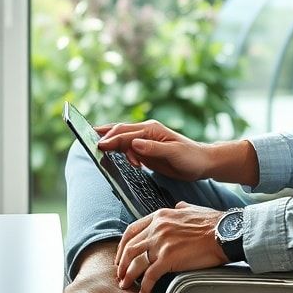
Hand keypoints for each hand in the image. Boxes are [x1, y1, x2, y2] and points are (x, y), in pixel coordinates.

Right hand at [96, 120, 213, 180]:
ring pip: (122, 139)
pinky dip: (118, 151)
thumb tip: (134, 143)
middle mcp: (146, 132)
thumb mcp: (174, 153)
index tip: (99, 146)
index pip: (126, 134)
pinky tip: (111, 154)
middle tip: (90, 144)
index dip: (112, 139)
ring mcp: (145, 141)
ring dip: (111, 145)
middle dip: (105, 137)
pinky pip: (127, 149)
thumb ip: (153, 148)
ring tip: (98, 150)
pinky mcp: (145, 151)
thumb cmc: (191, 157)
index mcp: (151, 129)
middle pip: (120, 132)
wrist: (202, 163)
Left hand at [115, 202, 227, 292]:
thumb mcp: (191, 208)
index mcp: (160, 216)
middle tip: (120, 274)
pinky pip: (150, 275)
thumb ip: (180, 208)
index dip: (123, 245)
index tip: (121, 256)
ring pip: (135, 262)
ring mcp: (161, 243)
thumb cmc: (212, 222)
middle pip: (129, 247)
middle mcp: (157, 228)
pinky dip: (144, 286)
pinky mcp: (168, 258)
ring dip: (128, 276)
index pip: (132, 230)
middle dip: (121, 263)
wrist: (224, 233)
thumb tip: (178, 206)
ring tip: (126, 285)